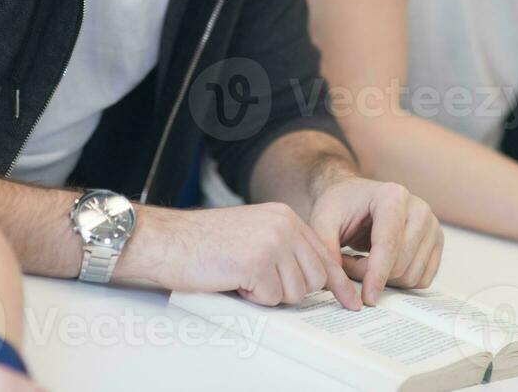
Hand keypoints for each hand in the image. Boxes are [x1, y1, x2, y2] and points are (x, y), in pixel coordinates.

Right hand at [122, 203, 358, 308]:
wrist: (167, 240)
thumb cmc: (201, 242)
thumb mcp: (252, 233)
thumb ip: (283, 247)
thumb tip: (310, 278)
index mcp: (284, 216)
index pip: (324, 254)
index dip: (337, 283)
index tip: (350, 301)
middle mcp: (284, 224)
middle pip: (315, 278)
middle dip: (290, 290)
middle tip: (259, 282)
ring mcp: (273, 241)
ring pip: (295, 292)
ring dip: (269, 295)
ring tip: (242, 277)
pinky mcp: (258, 262)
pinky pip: (271, 298)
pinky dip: (252, 298)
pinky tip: (234, 280)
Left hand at [307, 177, 444, 304]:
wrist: (354, 197)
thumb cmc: (340, 205)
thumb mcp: (322, 221)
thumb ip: (326, 251)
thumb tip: (337, 286)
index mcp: (393, 196)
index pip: (389, 244)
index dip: (376, 275)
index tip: (366, 298)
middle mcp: (419, 209)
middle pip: (401, 263)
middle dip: (370, 274)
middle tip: (347, 263)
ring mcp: (431, 226)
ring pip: (412, 275)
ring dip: (383, 279)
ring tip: (361, 260)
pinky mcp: (435, 243)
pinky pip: (421, 280)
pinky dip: (398, 281)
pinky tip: (380, 264)